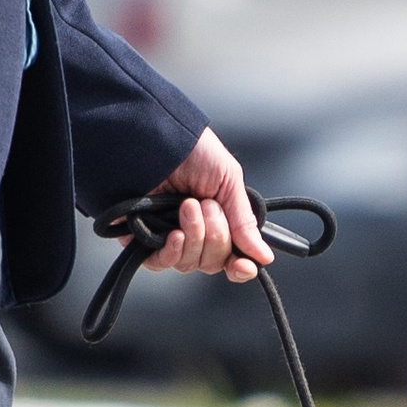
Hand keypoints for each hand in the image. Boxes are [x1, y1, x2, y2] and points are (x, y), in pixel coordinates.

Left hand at [144, 129, 273, 280]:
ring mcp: (167, 236)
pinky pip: (161, 263)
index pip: (231, 257)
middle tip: (206, 205)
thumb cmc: (192, 151)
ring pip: (189, 264)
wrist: (157, 140)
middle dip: (216, 236)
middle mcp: (194, 232)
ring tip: (187, 206)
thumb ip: (244, 221)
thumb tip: (263, 256)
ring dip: (195, 236)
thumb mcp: (228, 181)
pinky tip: (175, 234)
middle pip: (212, 263)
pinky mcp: (142, 239)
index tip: (244, 265)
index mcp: (218, 219)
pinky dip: (172, 252)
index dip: (239, 266)